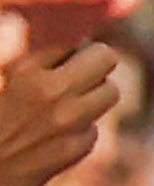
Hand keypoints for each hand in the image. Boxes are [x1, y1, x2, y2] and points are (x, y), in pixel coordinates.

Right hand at [0, 26, 133, 185]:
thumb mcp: (4, 78)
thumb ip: (28, 57)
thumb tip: (61, 37)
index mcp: (25, 68)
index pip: (70, 38)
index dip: (70, 44)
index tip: (65, 52)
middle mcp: (51, 91)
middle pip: (105, 57)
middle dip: (96, 60)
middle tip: (83, 68)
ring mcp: (68, 121)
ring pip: (110, 91)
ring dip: (96, 93)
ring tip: (70, 100)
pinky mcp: (78, 148)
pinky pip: (95, 126)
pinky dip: (80, 129)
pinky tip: (55, 134)